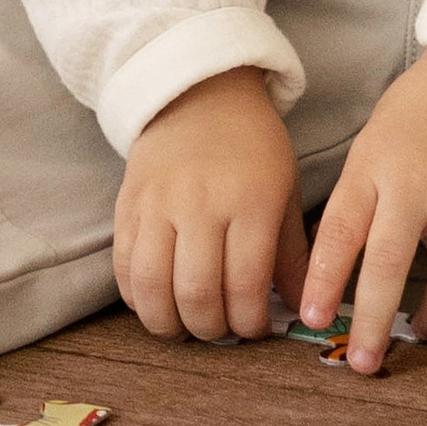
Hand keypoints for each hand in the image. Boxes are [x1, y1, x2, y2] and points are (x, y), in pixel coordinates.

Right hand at [115, 67, 307, 343]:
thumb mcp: (285, 190)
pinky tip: (156, 303)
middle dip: (211, 330)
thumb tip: (302, 310)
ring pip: (153, 286)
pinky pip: (124, 266)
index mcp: (250, 201)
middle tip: (221, 331)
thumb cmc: (252, 146)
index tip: (255, 330)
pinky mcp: (127, 205)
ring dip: (169, 323)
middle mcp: (200, 203)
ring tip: (186, 327)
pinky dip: (137, 298)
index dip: (250, 323)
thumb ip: (291, 254)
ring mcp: (158, 204)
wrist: (199, 93)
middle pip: (197, 293)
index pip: (247, 285)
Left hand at [298, 50, 426, 372]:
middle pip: (389, 266)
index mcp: (372, 169)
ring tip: (417, 337)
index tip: (310, 319)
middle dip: (373, 322)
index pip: (340, 234)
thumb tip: (328, 270)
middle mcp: (415, 187)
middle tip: (361, 363)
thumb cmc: (414, 117)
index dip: (323, 282)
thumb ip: (355, 202)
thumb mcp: (370, 147)